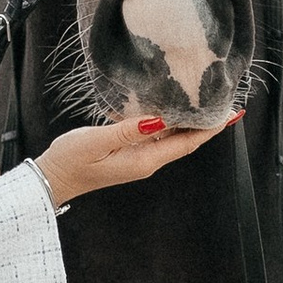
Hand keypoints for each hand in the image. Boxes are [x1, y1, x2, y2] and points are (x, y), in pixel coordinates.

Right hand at [39, 111, 239, 208]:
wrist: (52, 178)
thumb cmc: (71, 161)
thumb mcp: (97, 142)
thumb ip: (128, 131)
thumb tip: (158, 120)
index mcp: (144, 160)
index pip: (186, 143)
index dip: (210, 129)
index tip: (231, 114)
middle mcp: (147, 161)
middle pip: (185, 141)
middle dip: (207, 125)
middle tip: (227, 104)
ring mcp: (139, 158)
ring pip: (172, 138)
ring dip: (190, 123)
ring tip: (206, 103)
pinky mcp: (129, 153)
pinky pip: (157, 137)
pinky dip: (169, 123)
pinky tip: (171, 109)